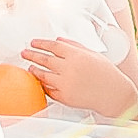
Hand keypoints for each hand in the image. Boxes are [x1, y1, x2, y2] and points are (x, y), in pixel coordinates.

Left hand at [22, 37, 137, 118]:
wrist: (113, 94)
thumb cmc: (106, 73)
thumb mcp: (92, 53)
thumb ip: (74, 45)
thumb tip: (58, 40)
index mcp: (76, 55)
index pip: (53, 46)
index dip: (41, 43)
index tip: (32, 42)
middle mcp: (69, 68)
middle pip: (44, 59)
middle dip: (32, 55)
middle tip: (24, 53)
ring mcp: (66, 83)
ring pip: (43, 75)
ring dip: (34, 70)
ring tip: (30, 67)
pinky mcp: (65, 97)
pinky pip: (49, 89)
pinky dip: (43, 85)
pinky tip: (40, 81)